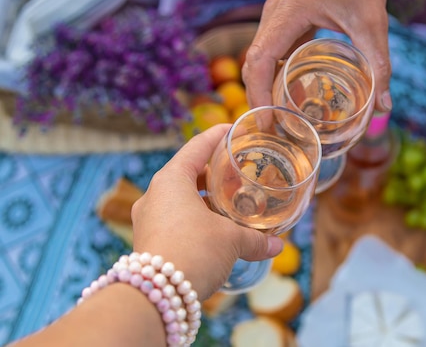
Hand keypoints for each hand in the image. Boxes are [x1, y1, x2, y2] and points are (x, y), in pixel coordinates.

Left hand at [130, 124, 283, 299]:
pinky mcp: (148, 241)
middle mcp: (155, 195)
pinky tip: (215, 230)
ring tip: (230, 203)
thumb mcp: (231, 241)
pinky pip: (175, 219)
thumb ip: (255, 238)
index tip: (233, 129)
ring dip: (205, 199)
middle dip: (214, 172)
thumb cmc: (194, 252)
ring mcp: (148, 219)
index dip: (217, 135)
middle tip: (239, 172)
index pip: (196, 147)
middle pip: (187, 172)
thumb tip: (277, 245)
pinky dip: (196, 218)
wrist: (156, 297)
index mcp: (171, 181)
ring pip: (180, 198)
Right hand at [242, 0, 391, 112]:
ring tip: (280, 119)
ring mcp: (277, 16)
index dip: (256, 95)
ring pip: (261, 58)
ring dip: (266, 87)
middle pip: (254, 64)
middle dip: (258, 99)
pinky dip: (277, 73)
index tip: (265, 123)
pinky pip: (275, 50)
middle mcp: (274, 16)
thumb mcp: (372, 22)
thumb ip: (378, 64)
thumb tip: (384, 107)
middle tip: (273, 131)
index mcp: (286, 15)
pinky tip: (292, 93)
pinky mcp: (287, 17)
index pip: (258, 61)